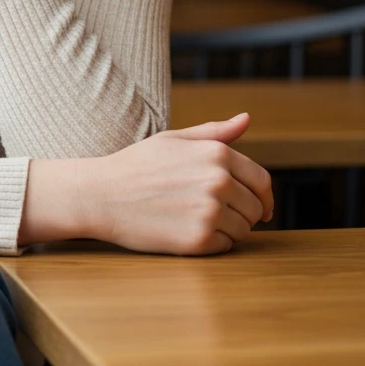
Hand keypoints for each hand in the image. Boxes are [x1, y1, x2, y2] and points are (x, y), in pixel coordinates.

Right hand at [84, 112, 274, 255]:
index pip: (261, 181)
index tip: (260, 208)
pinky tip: (187, 231)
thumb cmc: (136, 165)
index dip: (263, 197)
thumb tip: (246, 119)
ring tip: (196, 220)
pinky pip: (225, 247)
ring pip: (243, 230)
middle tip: (214, 214)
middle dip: (242, 213)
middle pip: (255, 208)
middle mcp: (218, 181)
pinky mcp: (198, 240)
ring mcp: (210, 211)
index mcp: (216, 154)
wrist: (101, 195)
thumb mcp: (175, 140)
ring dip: (227, 230)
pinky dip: (213, 244)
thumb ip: (215, 132)